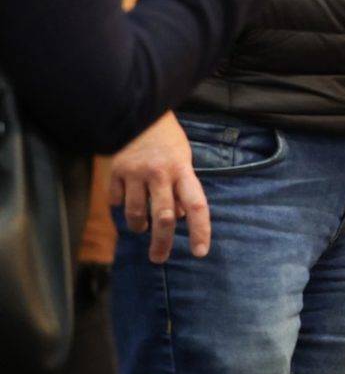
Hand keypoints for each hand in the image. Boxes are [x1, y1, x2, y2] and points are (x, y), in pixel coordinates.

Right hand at [109, 112, 210, 260]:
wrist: (140, 115)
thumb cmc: (168, 143)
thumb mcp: (184, 160)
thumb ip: (182, 188)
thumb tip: (178, 219)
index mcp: (182, 170)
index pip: (196, 205)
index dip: (200, 230)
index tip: (199, 252)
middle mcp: (160, 173)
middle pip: (164, 217)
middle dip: (162, 243)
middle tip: (159, 258)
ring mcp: (135, 174)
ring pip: (136, 214)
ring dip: (140, 226)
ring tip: (142, 228)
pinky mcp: (115, 173)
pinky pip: (116, 202)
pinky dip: (122, 209)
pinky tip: (127, 206)